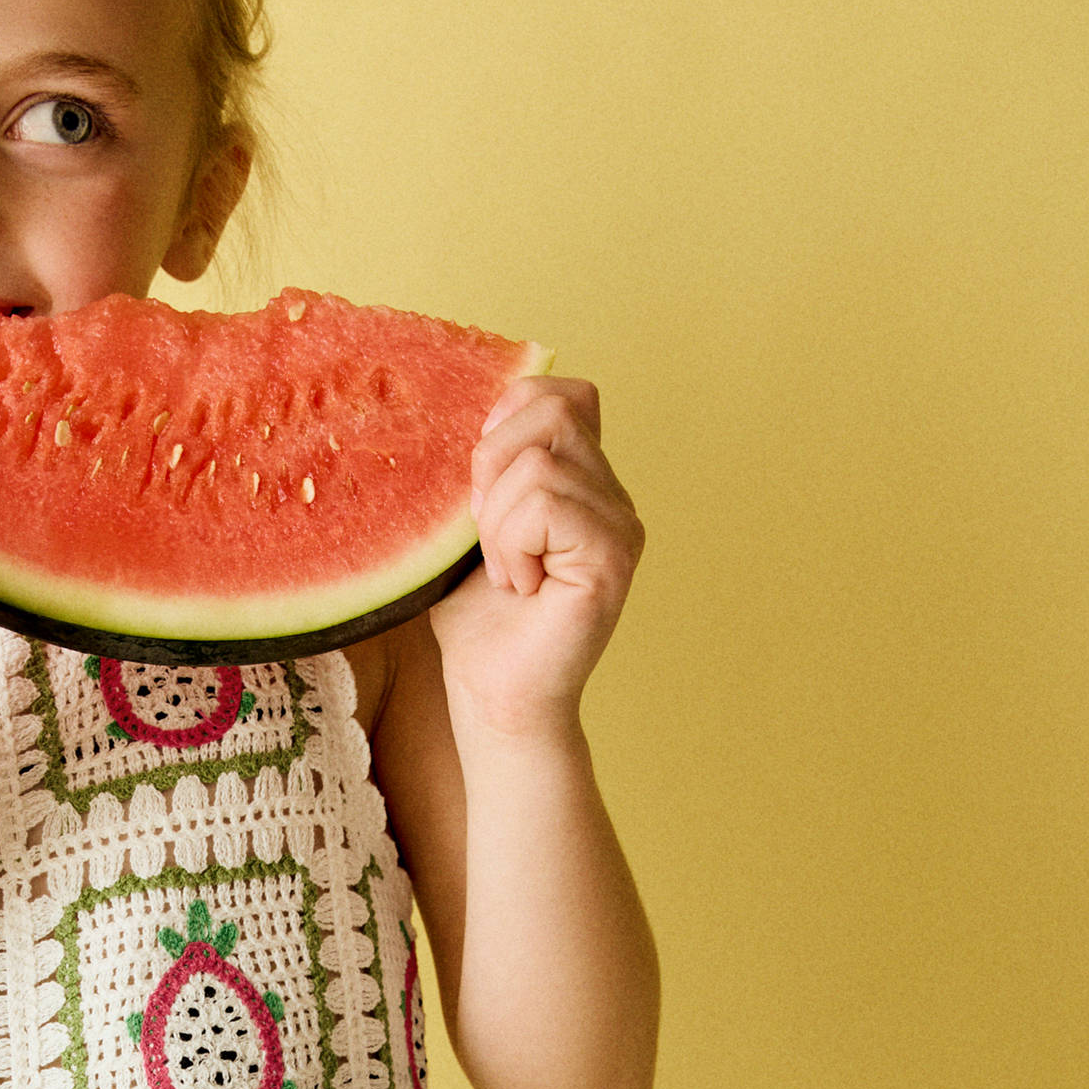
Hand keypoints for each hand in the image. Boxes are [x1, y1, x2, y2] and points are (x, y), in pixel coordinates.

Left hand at [433, 377, 645, 731]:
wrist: (494, 696)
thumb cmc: (478, 621)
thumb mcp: (468, 525)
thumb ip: (483, 468)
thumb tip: (466, 408)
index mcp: (584, 480)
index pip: (562, 392)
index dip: (510, 416)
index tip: (480, 485)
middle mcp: (614, 496)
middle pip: (553, 409)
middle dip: (492, 465)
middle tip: (487, 535)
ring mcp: (622, 524)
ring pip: (540, 462)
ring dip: (497, 523)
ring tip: (506, 572)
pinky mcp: (613, 556)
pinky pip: (546, 504)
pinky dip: (511, 545)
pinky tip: (520, 586)